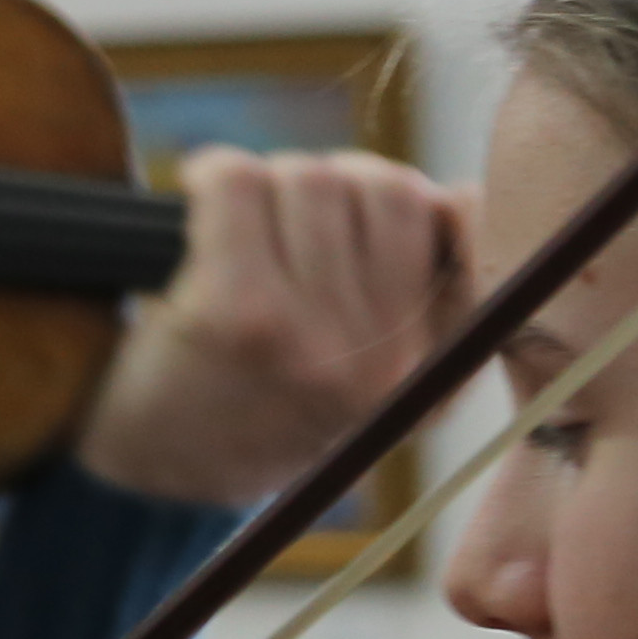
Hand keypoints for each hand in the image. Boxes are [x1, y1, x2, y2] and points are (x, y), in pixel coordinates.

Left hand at [71, 147, 468, 509]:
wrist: (166, 462)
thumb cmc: (277, 391)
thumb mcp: (383, 369)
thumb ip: (434, 285)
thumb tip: (465, 195)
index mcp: (436, 376)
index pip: (471, 228)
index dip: (427, 201)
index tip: (389, 218)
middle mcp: (387, 365)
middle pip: (387, 189)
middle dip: (337, 186)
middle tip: (294, 225)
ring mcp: (313, 338)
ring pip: (315, 179)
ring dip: (274, 186)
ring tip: (248, 232)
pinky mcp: (237, 314)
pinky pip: (239, 182)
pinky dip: (215, 176)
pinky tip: (203, 206)